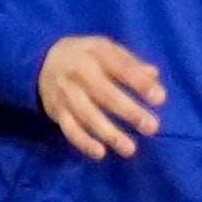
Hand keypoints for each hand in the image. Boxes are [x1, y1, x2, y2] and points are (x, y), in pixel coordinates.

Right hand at [39, 33, 163, 158]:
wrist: (42, 61)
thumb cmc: (85, 56)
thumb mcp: (106, 49)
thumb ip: (130, 62)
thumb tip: (154, 76)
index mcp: (94, 54)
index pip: (120, 68)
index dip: (139, 83)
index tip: (159, 98)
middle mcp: (77, 74)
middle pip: (104, 94)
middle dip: (128, 111)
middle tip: (152, 127)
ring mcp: (65, 94)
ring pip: (87, 115)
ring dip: (108, 133)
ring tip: (130, 149)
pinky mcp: (56, 111)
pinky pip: (69, 128)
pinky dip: (82, 142)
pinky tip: (100, 153)